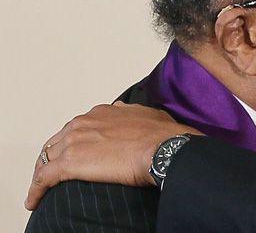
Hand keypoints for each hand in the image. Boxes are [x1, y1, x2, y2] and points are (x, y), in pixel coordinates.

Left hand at [25, 101, 201, 209]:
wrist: (163, 149)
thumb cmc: (162, 136)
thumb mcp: (147, 114)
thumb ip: (129, 113)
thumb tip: (124, 111)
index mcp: (100, 113)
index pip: (75, 129)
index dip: (72, 144)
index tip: (74, 155)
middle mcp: (83, 123)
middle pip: (56, 143)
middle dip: (53, 158)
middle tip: (53, 174)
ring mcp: (74, 141)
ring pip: (46, 160)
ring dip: (42, 174)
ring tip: (42, 190)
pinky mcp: (70, 163)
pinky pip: (43, 178)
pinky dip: (36, 190)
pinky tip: (35, 201)